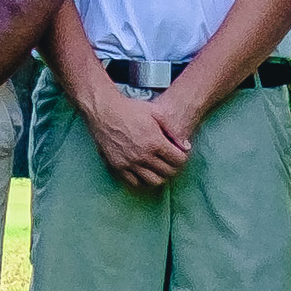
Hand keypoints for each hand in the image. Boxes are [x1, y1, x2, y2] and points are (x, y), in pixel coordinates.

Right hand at [81, 77, 192, 193]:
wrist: (104, 110)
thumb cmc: (131, 109)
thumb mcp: (156, 113)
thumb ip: (173, 130)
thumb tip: (186, 147)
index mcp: (155, 142)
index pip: (178, 160)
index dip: (182, 157)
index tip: (179, 153)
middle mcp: (143, 155)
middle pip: (168, 172)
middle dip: (173, 166)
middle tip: (171, 161)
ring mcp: (129, 163)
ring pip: (153, 181)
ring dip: (159, 175)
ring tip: (159, 167)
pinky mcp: (117, 166)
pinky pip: (135, 182)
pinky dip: (142, 179)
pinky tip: (144, 170)